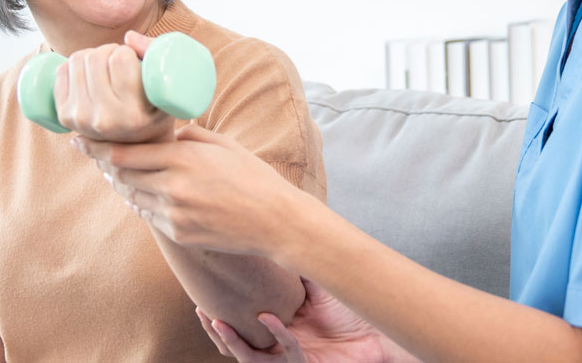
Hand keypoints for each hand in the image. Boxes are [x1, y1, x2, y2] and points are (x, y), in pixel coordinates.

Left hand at [52, 32, 173, 143]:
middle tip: (118, 62)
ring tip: (105, 67)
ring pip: (77, 60)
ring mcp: (81, 119)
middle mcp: (105, 120)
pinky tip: (88, 73)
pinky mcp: (65, 116)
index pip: (120, 58)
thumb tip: (129, 36)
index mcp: (133, 115)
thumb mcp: (165, 87)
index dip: (127, 52)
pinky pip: (61, 70)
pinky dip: (74, 64)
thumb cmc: (154, 109)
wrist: (133, 144)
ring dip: (91, 55)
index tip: (132, 61)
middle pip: (95, 57)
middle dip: (108, 51)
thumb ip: (155, 55)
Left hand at [74, 123, 315, 257]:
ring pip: (131, 197)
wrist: (275, 221)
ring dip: (125, 185)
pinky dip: (144, 204)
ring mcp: (174, 214)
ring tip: (122, 173)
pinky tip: (148, 196)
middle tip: (96, 154)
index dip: (96, 147)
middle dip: (106, 164)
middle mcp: (173, 186)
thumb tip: (167, 132)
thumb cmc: (253, 177)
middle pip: (121, 175)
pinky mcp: (179, 234)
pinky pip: (149, 216)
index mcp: (183, 158)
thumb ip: (189, 136)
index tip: (79, 141)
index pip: (124, 152)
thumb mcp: (223, 145)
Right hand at [196, 279, 397, 362]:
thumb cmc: (352, 308)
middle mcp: (278, 342)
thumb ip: (294, 265)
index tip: (203, 286)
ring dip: (232, 340)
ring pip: (251, 356)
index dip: (222, 306)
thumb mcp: (317, 281)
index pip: (242, 318)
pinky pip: (284, 356)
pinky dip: (277, 336)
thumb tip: (273, 232)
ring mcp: (289, 357)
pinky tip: (269, 319)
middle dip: (216, 328)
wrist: (381, 331)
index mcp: (277, 322)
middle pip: (238, 340)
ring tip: (215, 321)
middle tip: (200, 308)